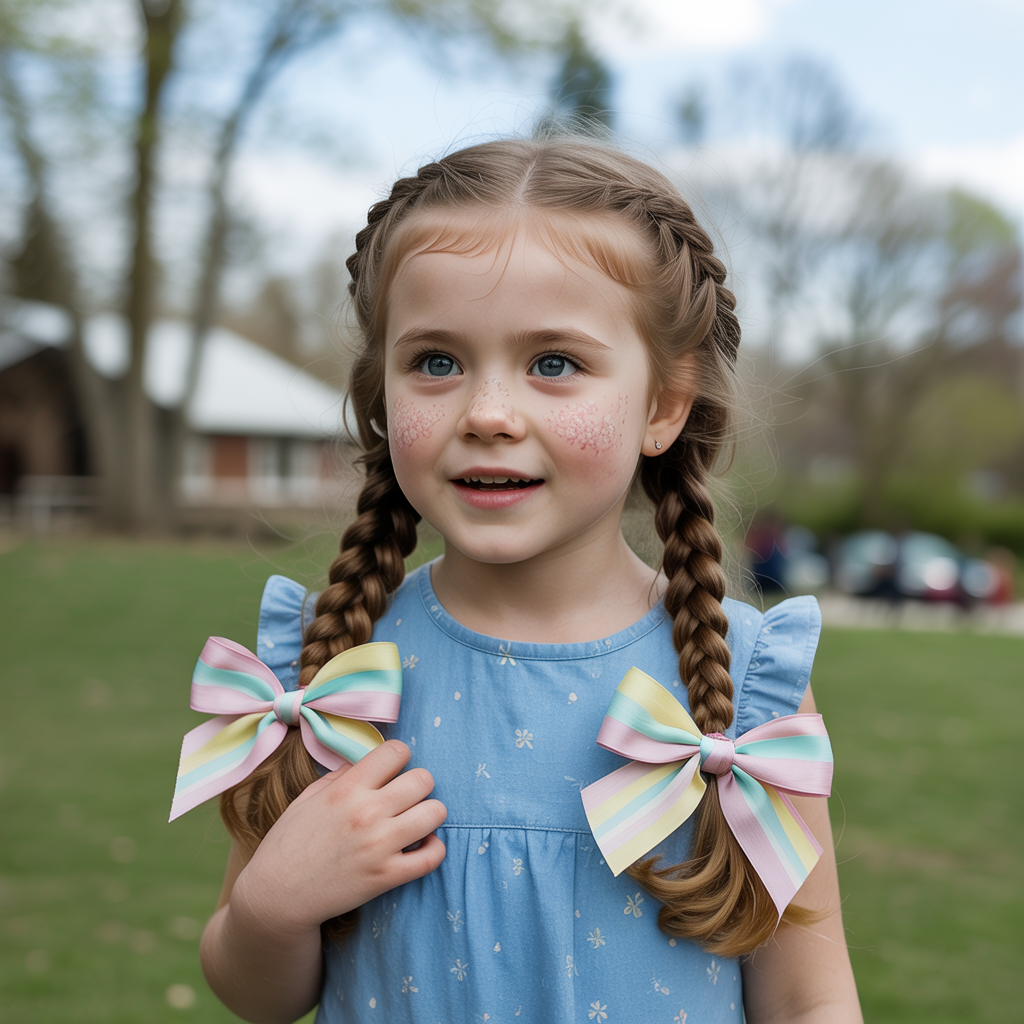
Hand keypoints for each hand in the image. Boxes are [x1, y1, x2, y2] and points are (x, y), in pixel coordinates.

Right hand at [229, 740, 446, 939]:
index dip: (399, 757)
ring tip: (416, 820)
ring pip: (435, 812)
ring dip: (430, 813)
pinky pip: (433, 856)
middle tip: (406, 796)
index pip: (396, 751)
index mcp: (346, 789)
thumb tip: (367, 760)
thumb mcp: (309, 797)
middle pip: (423, 779)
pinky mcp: (387, 877)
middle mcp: (366, 812)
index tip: (393, 770)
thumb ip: (342, 775)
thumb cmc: (289, 843)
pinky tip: (420, 846)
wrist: (277, 897)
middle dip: (419, 784)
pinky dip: (434, 849)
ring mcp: (379, 846)